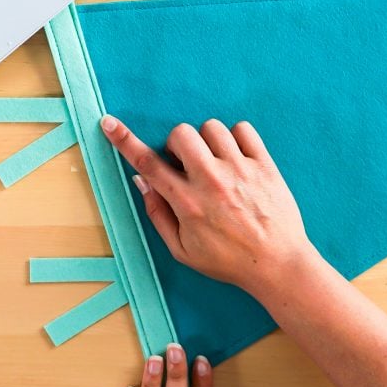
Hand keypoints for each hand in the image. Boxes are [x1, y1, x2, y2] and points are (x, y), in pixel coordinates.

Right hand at [100, 115, 315, 298]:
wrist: (277, 264)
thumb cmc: (228, 261)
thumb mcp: (182, 250)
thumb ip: (158, 214)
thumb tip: (141, 181)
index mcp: (187, 202)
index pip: (148, 164)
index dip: (124, 140)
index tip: (109, 123)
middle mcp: (211, 180)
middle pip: (180, 134)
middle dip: (177, 144)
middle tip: (187, 164)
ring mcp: (239, 169)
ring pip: (211, 127)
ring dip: (206, 141)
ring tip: (215, 162)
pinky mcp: (264, 164)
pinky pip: (243, 129)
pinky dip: (236, 137)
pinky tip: (236, 157)